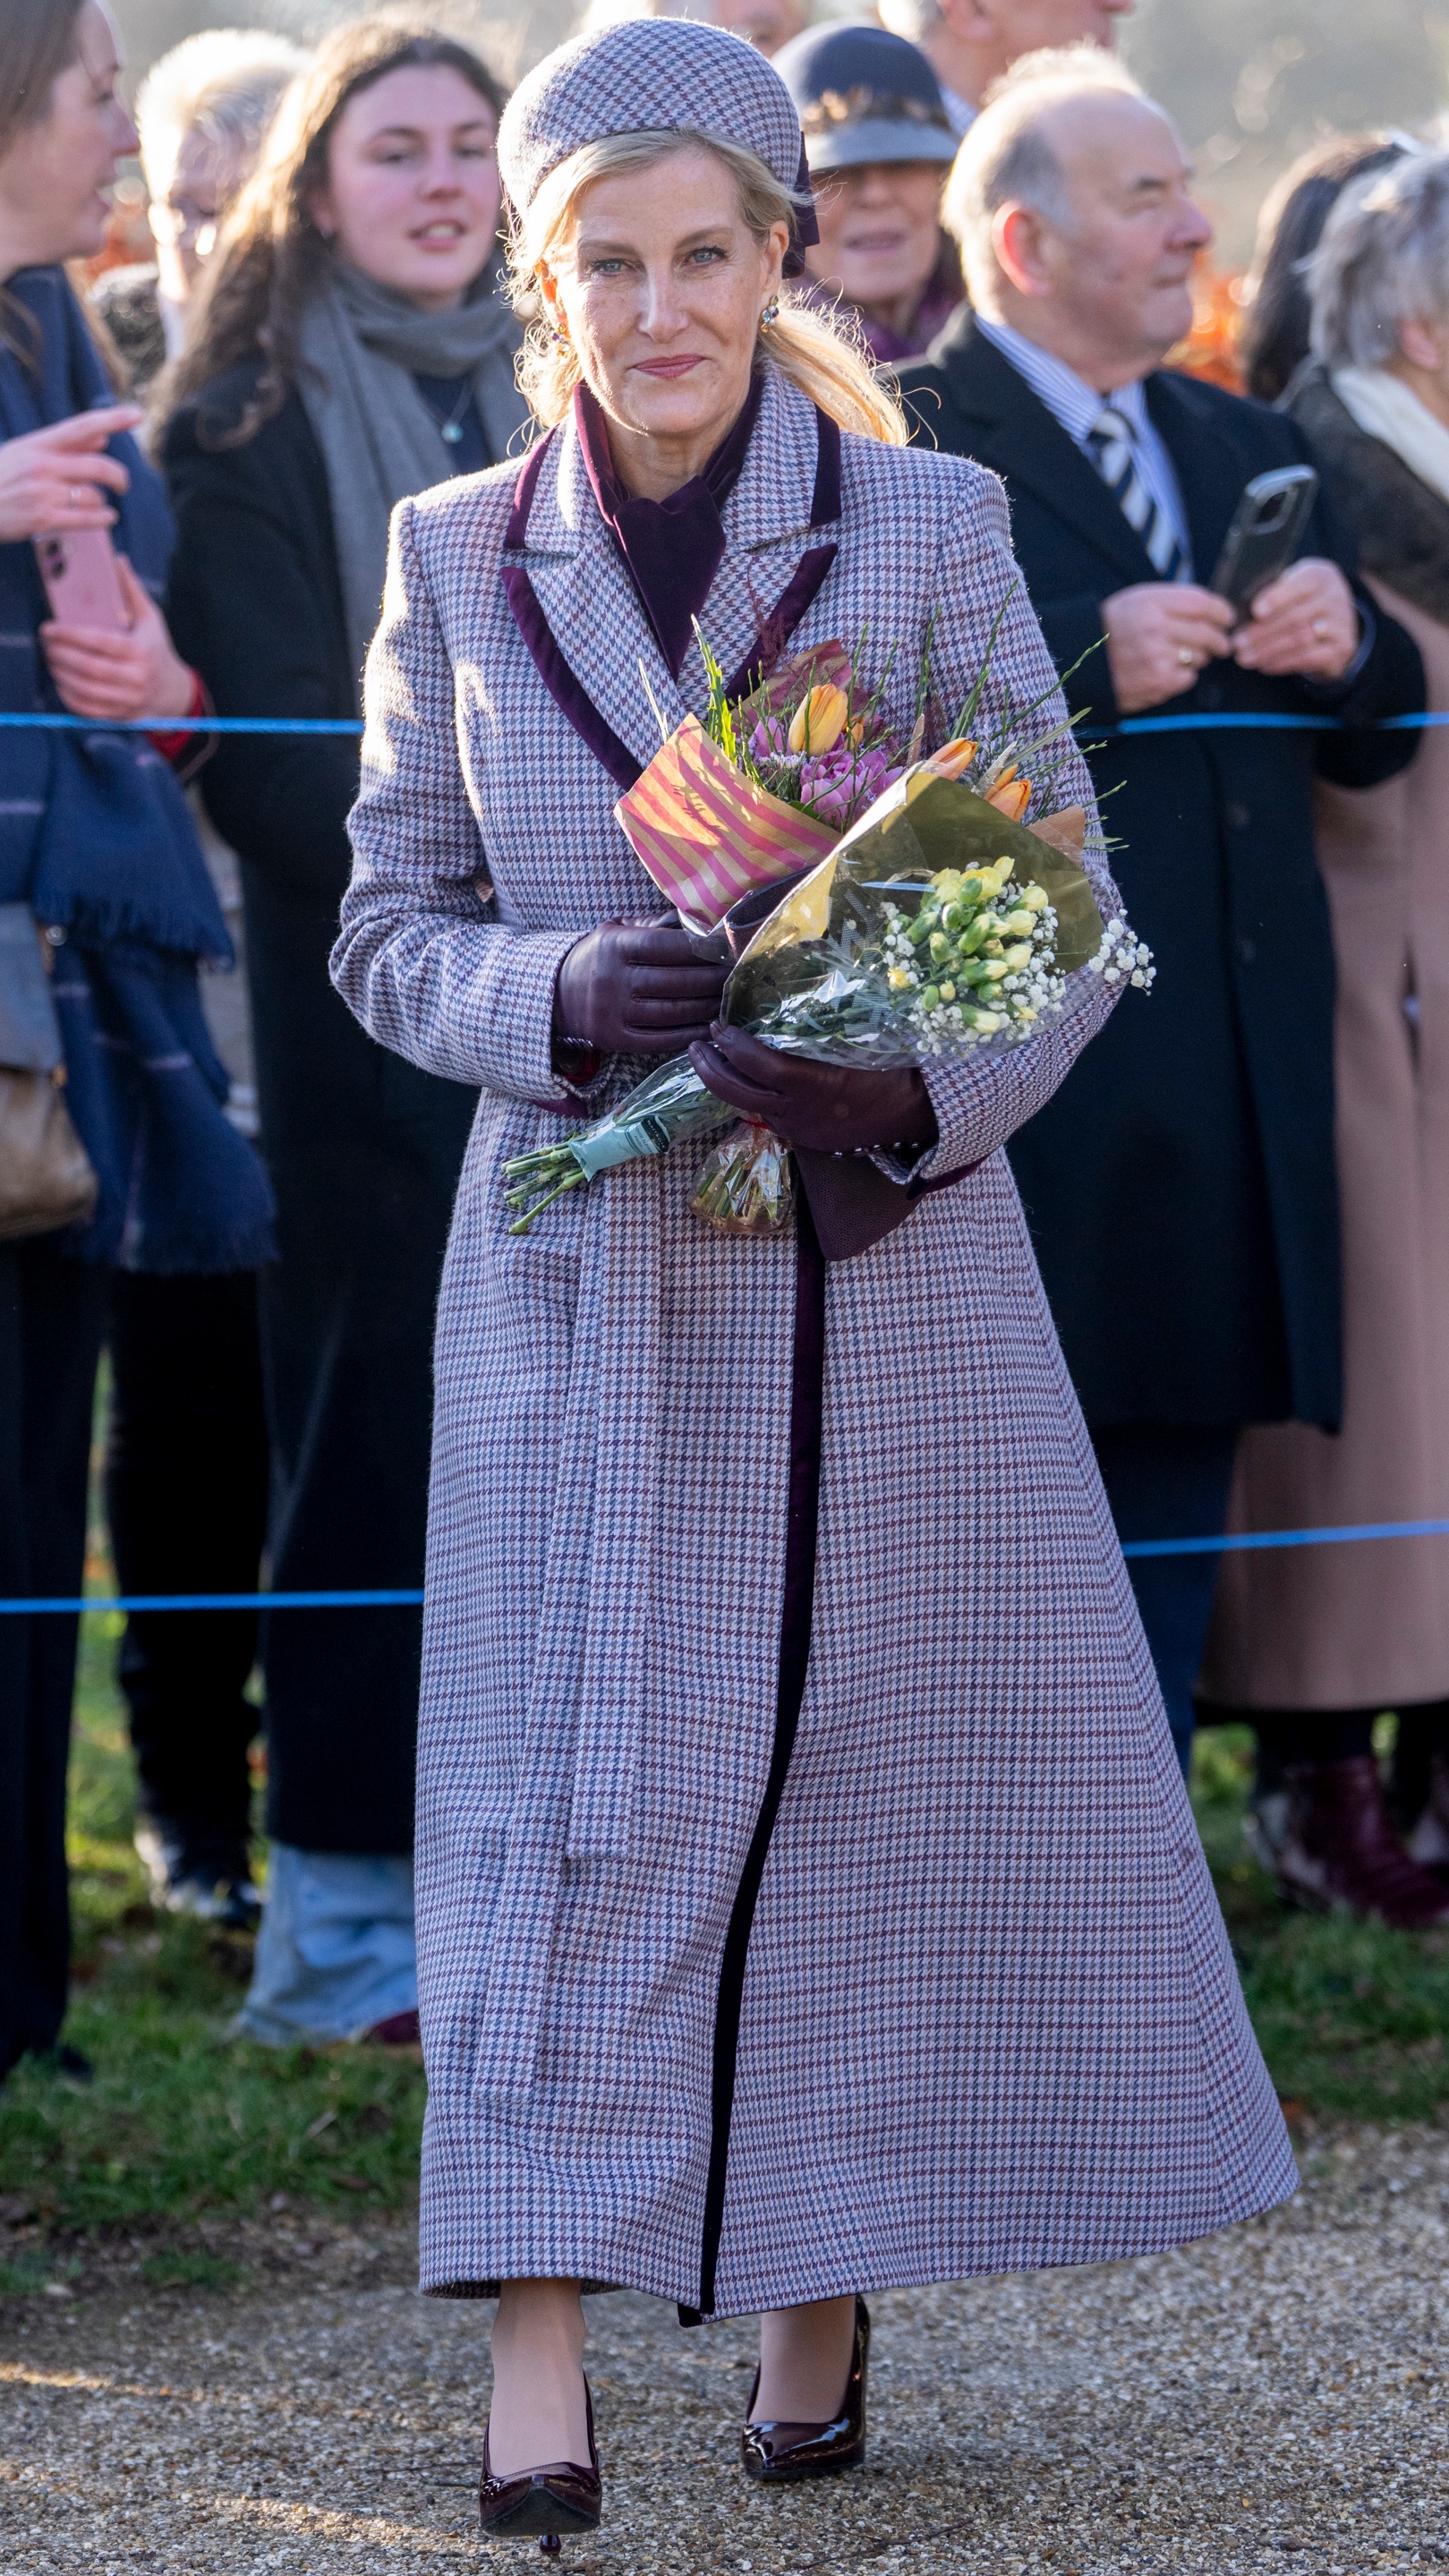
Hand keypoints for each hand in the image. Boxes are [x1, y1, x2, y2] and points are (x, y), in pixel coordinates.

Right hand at [0, 407, 141, 544]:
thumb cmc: (0, 478)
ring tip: (93, 504)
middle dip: (119, 477)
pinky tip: (108, 518)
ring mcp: (43, 493)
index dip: (111, 420)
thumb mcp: (25, 453)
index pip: (81, 427)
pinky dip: (104, 518)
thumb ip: (65, 447)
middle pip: (98, 466)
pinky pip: (87, 518)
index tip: (137, 415)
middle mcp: (42, 465)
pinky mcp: (43, 519)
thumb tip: (102, 440)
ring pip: (94, 495)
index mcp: (37, 444)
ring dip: (101, 501)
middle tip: (123, 484)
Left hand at [40, 556, 196, 722]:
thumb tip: (117, 559)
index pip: (101, 642)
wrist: (173, 694)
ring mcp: (127, 700)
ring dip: (60, 673)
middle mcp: (136, 678)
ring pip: (84, 688)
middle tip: (46, 642)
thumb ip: (132, 590)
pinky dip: (67, 694)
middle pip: (88, 667)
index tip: (51, 628)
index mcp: (141, 651)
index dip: (71, 635)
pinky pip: (86, 708)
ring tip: (51, 658)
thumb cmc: (157, 649)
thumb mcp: (152, 619)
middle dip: (60, 654)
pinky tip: (60, 680)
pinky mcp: (119, 715)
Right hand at [554, 917, 727, 1056]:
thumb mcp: (617, 931)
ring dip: (709, 1006)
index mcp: (615, 947)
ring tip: (731, 998)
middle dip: (714, 978)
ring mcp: (614, 1013)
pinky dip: (691, 1033)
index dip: (703, 947)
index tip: (729, 946)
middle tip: (741, 973)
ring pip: (674, 1011)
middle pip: (678, 981)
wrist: (556, 996)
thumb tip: (700, 920)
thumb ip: (655, 926)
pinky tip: (712, 1026)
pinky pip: (663, 1039)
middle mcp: (614, 980)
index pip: (669, 946)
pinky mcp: (617, 1040)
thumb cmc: (600, 958)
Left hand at [689, 1023, 936, 1154]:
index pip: (760, 1066)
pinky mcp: (801, 1138)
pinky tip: (744, 1076)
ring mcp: (798, 1128)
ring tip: (709, 1059)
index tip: (719, 1026)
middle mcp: (800, 1111)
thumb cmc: (894, 1069)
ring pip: (746, 1106)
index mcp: (816, 1084)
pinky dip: (749, 1094)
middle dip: (709, 1068)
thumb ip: (832, 1015)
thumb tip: (808, 967)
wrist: (913, 1116)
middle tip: (696, 1044)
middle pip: (738, 1093)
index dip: (733, 1046)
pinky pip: (765, 1114)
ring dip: (723, 1082)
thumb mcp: (867, 1037)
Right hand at [1101, 581, 1234, 713]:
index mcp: (1150, 602)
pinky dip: (1183, 676)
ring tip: (1177, 657)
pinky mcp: (1157, 682)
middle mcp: (1155, 628)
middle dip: (1219, 640)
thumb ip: (1172, 601)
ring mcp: (1157, 657)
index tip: (1227, 618)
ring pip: (1200, 657)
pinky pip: (1188, 678)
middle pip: (1207, 632)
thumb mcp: (1135, 600)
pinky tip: (1165, 672)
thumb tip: (1212, 611)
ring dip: (1196, 658)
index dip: (1221, 611)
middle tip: (1222, 644)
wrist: (1079, 663)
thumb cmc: (1111, 630)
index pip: (1202, 603)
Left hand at [1231, 557, 1358, 680]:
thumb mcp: (1293, 585)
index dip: (1277, 598)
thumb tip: (1243, 612)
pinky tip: (1265, 665)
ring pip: (1299, 640)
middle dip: (1262, 633)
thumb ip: (1274, 592)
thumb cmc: (1303, 601)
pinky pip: (1308, 658)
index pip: (1300, 585)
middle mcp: (1335, 597)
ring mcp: (1342, 624)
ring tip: (1245, 658)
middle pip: (1295, 617)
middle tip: (1238, 643)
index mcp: (1321, 576)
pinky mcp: (1341, 648)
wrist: (1337, 624)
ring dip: (1267, 651)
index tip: (1255, 612)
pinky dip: (1283, 663)